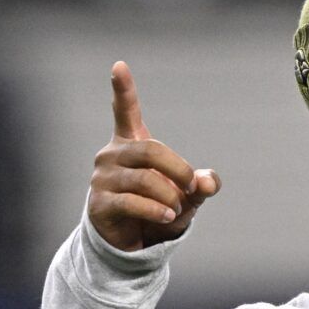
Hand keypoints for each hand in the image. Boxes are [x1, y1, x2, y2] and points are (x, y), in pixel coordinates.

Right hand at [88, 60, 220, 251]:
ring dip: (169, 196)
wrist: (134, 242)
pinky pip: (132, 202)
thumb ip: (202, 185)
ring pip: (144, 179)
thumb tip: (208, 182)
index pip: (125, 111)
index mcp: (131, 143)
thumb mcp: (187, 195)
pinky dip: (156, 210)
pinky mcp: (100, 204)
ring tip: (176, 209)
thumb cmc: (159, 208)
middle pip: (150, 150)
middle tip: (192, 187)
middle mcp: (112, 155)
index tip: (119, 66)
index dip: (123, 89)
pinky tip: (167, 216)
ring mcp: (103, 179)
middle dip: (178, 169)